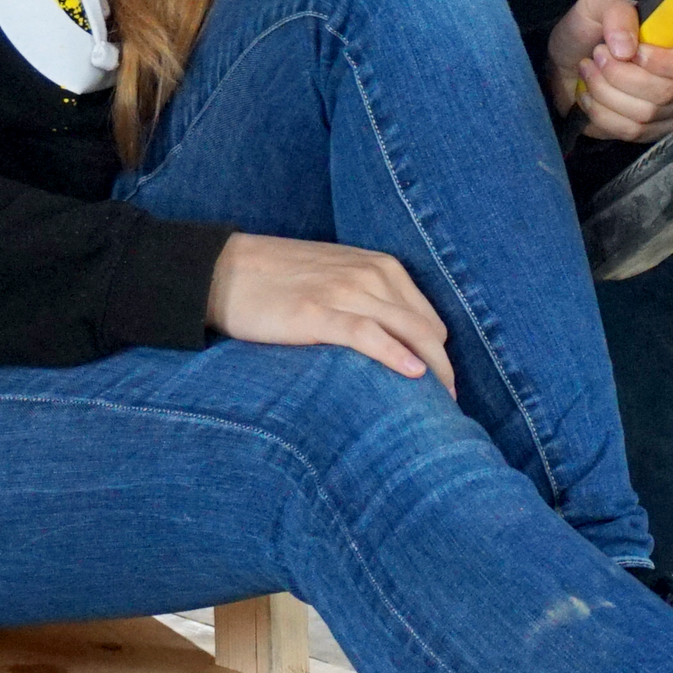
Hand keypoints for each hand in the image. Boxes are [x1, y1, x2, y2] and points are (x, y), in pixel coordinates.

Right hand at [208, 233, 455, 395]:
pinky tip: (413, 376)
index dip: (439, 355)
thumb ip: (370, 300)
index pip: (429, 319)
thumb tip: (399, 343)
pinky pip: (368, 334)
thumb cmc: (281, 280)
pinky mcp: (316, 312)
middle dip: (444, 369)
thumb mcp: (338, 277)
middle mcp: (372, 275)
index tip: (441, 387)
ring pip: (408, 332)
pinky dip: (395, 354)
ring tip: (441, 406)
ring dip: (431, 370)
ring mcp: (345, 291)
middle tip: (449, 406)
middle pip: (427, 329)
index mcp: (382, 267)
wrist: (223, 270)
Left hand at [545, 0, 672, 142]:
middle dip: (621, 75)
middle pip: (666, 92)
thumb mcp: (600, 2)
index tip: (633, 52)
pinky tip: (589, 94)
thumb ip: (617, 12)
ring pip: (645, 114)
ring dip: (605, 91)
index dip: (667, 63)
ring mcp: (671, 109)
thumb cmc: (590, 27)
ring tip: (589, 70)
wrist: (566, 60)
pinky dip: (601, 112)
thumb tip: (627, 48)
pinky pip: (630, 131)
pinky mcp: (650, 131)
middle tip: (597, 54)